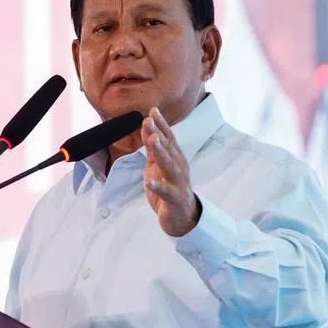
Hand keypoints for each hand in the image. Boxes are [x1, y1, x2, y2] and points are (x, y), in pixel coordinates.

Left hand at [143, 107, 200, 235]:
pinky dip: (158, 187)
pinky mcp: (175, 199)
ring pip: (170, 166)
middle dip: (159, 134)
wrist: (182, 217)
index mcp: (175, 158)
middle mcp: (179, 167)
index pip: (168, 138)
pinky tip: (149, 182)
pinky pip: (166, 192)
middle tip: (148, 120)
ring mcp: (178, 183)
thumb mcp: (157, 165)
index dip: (161, 124)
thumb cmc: (169, 188)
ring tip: (152, 141)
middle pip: (169, 149)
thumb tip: (145, 126)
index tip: (152, 110)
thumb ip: (152, 147)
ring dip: (161, 153)